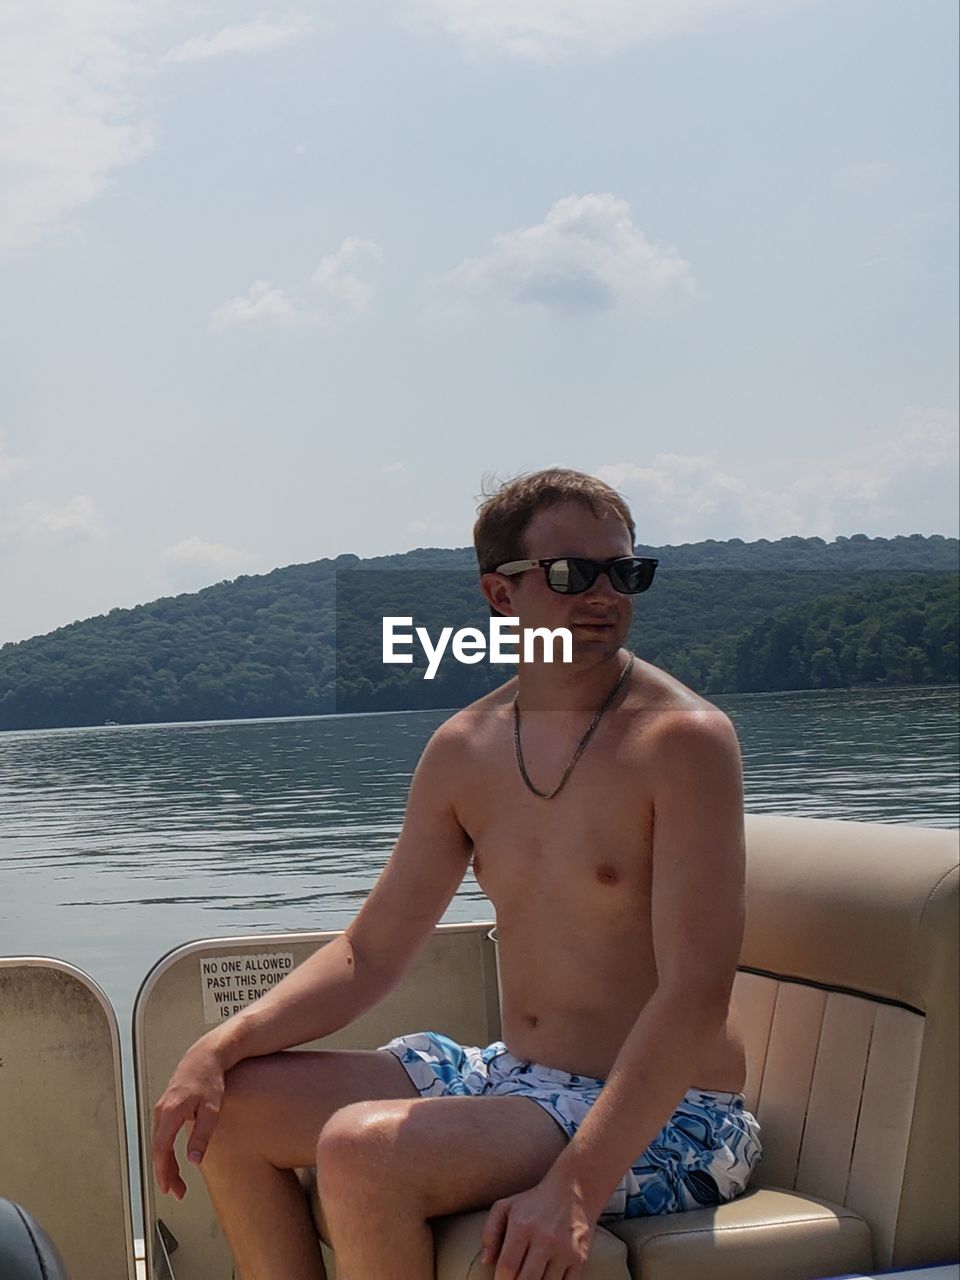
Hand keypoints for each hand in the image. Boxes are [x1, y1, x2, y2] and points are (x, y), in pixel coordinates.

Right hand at [151, 1040, 227, 1199]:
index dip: (163, 1172)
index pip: (161, 1150)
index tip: (169, 1188)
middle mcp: (162, 1110)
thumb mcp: (212, 1109)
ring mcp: (162, 1108)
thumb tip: (193, 1160)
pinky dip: (165, 1150)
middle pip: (158, 1150)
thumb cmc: (210, 1078)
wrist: (206, 1055)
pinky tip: (174, 1160)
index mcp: (171, 1112)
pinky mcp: (167, 1107)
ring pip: (159, 1143)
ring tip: (176, 1181)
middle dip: (165, 1173)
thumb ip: (201, 1135)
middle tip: (176, 1191)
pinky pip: (162, 1134)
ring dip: (165, 1163)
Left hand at [479, 1175, 597, 1278]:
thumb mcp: (506, 1206)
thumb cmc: (534, 1201)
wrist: (574, 1189)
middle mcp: (545, 1238)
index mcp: (523, 1226)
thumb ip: (489, 1232)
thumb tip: (485, 1261)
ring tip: (530, 1278)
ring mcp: (565, 1249)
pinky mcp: (580, 1258)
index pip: (507, 1266)